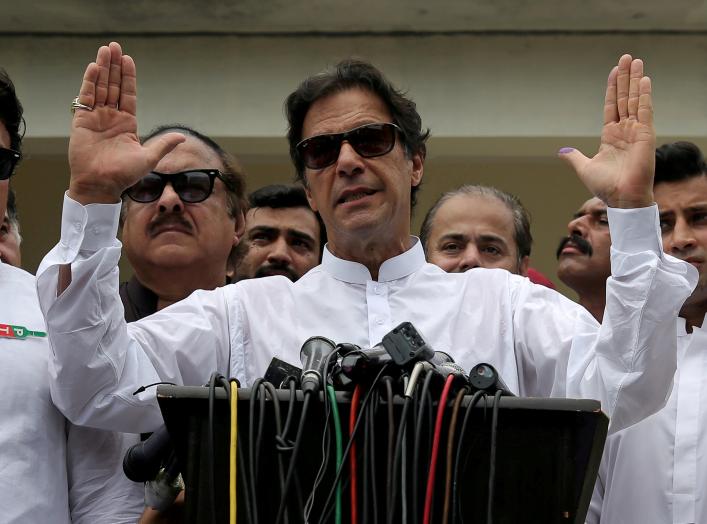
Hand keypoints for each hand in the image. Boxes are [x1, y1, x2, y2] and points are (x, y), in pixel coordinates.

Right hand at [68, 42, 184, 204]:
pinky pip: (86, 98)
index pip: (128, 94)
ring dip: (102, 68)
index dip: (128, 77)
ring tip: (105, 50)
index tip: (128, 59)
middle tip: (115, 46)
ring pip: (100, 87)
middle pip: (113, 86)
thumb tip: (182, 136)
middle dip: (114, 66)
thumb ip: (163, 144)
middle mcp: (111, 117)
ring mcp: (96, 117)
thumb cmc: (124, 175)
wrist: (101, 185)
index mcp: (127, 123)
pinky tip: (94, 67)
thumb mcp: (148, 158)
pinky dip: (89, 82)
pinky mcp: (82, 121)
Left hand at [560, 54, 654, 208]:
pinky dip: (644, 95)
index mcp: (610, 135)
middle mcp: (625, 130)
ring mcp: (636, 131)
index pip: (612, 105)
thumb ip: (574, 157)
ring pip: (635, 99)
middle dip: (625, 78)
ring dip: (635, 80)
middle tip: (627, 57)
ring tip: (636, 61)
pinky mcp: (645, 135)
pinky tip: (644, 79)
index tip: (614, 71)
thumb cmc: (605, 186)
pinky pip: (645, 110)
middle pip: (625, 97)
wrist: (620, 198)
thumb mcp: (584, 168)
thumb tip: (562, 151)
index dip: (613, 88)